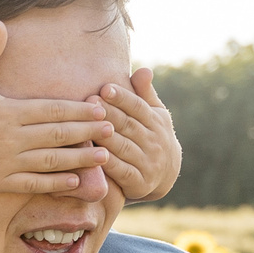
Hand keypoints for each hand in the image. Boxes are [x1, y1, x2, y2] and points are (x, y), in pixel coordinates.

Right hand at [0, 22, 113, 193]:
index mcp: (7, 110)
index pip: (52, 110)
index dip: (79, 109)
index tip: (101, 107)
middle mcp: (10, 137)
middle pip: (58, 135)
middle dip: (88, 132)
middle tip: (114, 130)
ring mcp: (5, 161)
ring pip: (50, 161)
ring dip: (79, 159)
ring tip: (103, 156)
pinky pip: (32, 183)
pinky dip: (54, 183)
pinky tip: (74, 180)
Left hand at [96, 68, 180, 202]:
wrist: (166, 175)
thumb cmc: (151, 136)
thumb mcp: (154, 114)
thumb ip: (144, 93)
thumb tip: (144, 69)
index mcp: (156, 121)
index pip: (138, 107)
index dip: (123, 98)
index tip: (105, 87)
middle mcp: (155, 142)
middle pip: (129, 125)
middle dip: (109, 112)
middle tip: (89, 100)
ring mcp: (148, 163)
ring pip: (124, 147)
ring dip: (106, 137)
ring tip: (87, 126)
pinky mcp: (139, 183)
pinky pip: (122, 172)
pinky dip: (108, 164)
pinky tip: (93, 155)